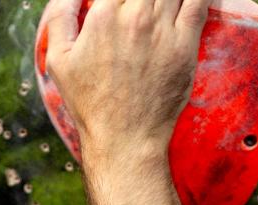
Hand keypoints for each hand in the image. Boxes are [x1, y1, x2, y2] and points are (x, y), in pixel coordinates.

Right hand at [43, 0, 211, 155]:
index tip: (119, 3)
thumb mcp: (58, 61)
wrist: (124, 138)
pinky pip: (199, 3)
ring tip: (159, 6)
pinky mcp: (186, 46)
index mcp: (103, 15)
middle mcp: (136, 17)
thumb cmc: (90, 102)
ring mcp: (163, 31)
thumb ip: (60, 18)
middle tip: (139, 8)